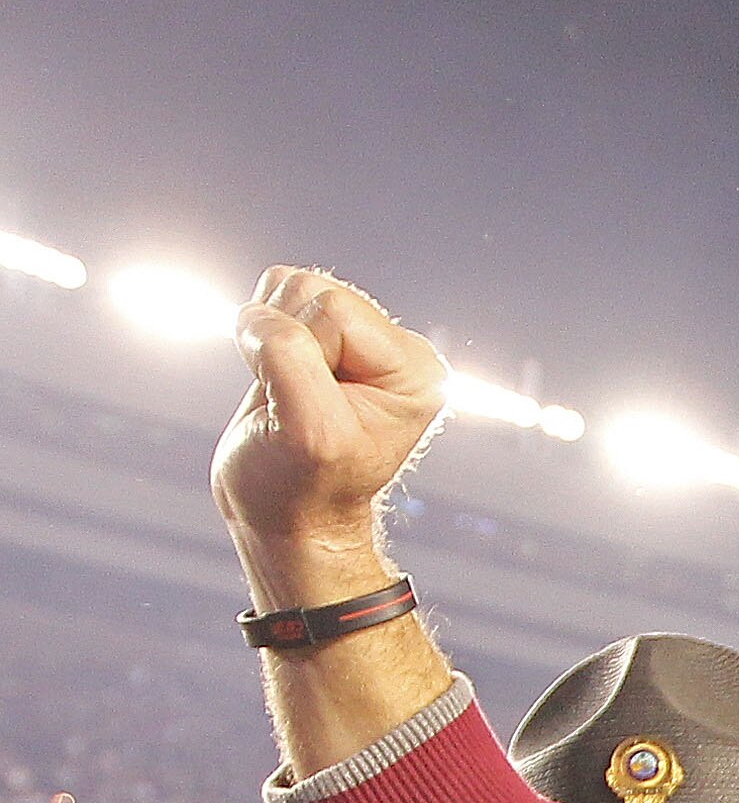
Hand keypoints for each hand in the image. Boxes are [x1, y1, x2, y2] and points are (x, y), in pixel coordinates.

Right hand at [213, 269, 447, 610]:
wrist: (285, 515)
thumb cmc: (304, 487)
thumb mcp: (308, 431)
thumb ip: (288, 357)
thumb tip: (259, 314)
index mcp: (415, 370)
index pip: (335, 311)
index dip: (302, 354)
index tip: (308, 409)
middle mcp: (394, 348)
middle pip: (312, 290)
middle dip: (285, 342)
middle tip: (293, 404)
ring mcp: (356, 340)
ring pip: (290, 287)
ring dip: (268, 338)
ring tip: (286, 394)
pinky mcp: (319, 336)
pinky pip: (271, 295)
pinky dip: (258, 334)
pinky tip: (277, 380)